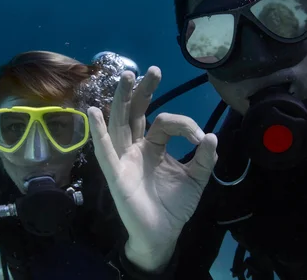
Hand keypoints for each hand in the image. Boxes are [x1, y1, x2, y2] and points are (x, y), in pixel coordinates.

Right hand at [88, 67, 217, 271]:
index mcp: (153, 146)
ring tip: (126, 76)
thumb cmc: (174, 206)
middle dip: (142, 90)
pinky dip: (98, 133)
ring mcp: (123, 159)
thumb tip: (212, 136)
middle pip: (135, 112)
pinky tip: (94, 112)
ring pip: (119, 124)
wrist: (163, 235)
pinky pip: (105, 152)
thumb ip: (205, 159)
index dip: (183, 124)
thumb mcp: (196, 179)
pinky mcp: (116, 174)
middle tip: (153, 70)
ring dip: (121, 100)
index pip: (164, 122)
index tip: (199, 137)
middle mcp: (136, 148)